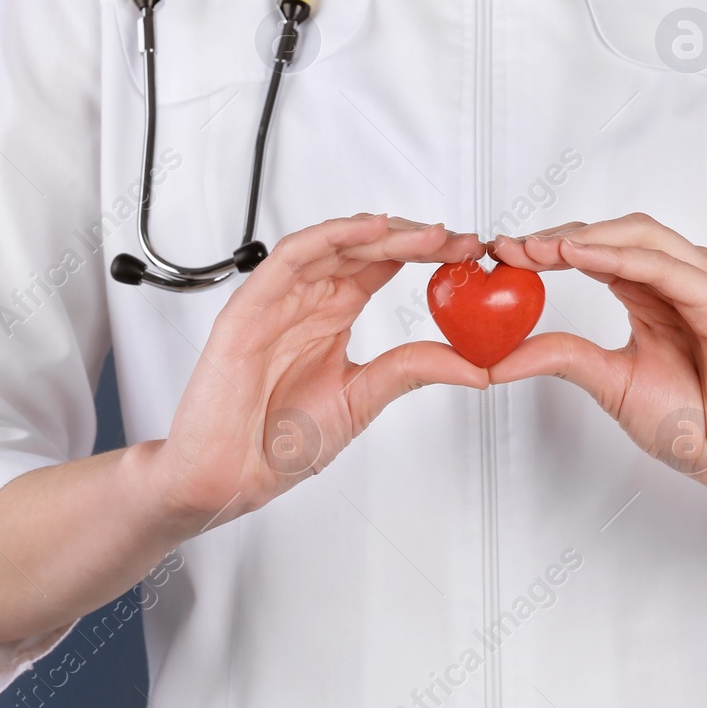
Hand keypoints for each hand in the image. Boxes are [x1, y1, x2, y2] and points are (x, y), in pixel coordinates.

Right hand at [153, 214, 487, 530]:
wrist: (230, 477)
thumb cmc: (280, 442)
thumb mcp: (365, 397)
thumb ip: (413, 369)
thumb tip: (476, 366)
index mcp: (332, 314)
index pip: (382, 264)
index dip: (425, 252)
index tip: (468, 252)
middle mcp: (306, 299)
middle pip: (363, 247)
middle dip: (414, 238)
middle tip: (459, 241)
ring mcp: (278, 300)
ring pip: (332, 244)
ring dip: (382, 233)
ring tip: (428, 235)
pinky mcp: (249, 308)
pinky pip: (290, 258)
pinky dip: (330, 237)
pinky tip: (369, 231)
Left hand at [488, 213, 706, 510]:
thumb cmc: (695, 424)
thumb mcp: (610, 383)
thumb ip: (561, 358)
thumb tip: (496, 359)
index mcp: (652, 295)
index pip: (597, 251)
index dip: (549, 248)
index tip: (503, 253)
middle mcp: (679, 282)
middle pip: (617, 233)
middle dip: (561, 236)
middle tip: (513, 247)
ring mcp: (704, 287)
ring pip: (642, 237)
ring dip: (587, 237)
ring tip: (539, 248)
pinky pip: (668, 268)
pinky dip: (623, 255)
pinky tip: (583, 255)